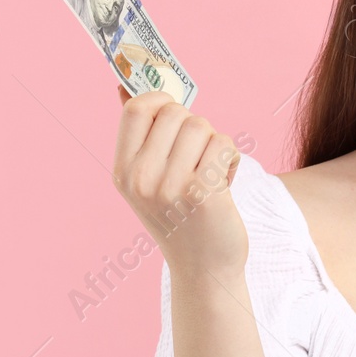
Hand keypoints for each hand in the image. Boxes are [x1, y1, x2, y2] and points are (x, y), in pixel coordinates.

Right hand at [113, 87, 246, 277]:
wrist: (204, 270)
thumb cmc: (180, 217)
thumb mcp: (148, 179)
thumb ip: (139, 134)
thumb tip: (123, 86)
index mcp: (123, 172)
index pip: (136, 109)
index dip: (160, 102)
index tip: (174, 117)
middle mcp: (141, 180)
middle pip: (175, 113)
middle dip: (195, 126)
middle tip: (198, 156)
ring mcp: (171, 188)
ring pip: (203, 127)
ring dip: (215, 144)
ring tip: (211, 172)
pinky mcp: (203, 194)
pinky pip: (224, 145)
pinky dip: (232, 159)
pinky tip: (226, 182)